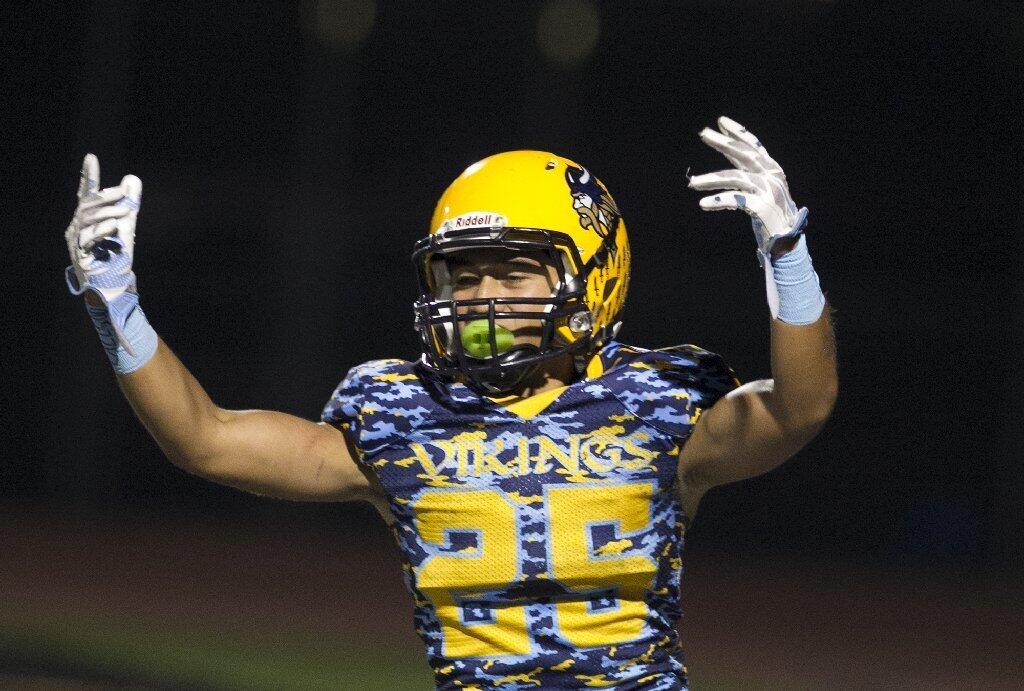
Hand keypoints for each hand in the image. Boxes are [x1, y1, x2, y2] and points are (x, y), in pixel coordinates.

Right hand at [64, 154, 142, 351]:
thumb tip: (133, 179)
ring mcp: (76, 242)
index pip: (86, 194)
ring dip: (108, 212)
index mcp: (87, 220)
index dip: (89, 177)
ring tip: (125, 213)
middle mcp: (77, 228)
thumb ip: (129, 205)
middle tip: (124, 193)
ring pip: (87, 219)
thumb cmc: (116, 257)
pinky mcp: (80, 255)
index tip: (91, 158)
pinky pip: (88, 238)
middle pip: (87, 205)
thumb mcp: (126, 227)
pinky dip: (102, 230)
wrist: (113, 288)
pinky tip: (115, 226)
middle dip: (106, 196)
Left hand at [687, 116, 807, 264]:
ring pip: (735, 178)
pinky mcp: (763, 207)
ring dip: (711, 180)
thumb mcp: (760, 189)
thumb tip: (728, 154)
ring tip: (692, 183)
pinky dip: (719, 201)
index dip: (738, 133)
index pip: (753, 146)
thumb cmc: (769, 215)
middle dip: (723, 143)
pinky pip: (736, 200)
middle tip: (703, 134)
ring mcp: (768, 191)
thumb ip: (746, 172)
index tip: (720, 122)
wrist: (787, 242)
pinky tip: (703, 204)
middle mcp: (772, 177)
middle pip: (744, 154)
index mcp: (772, 170)